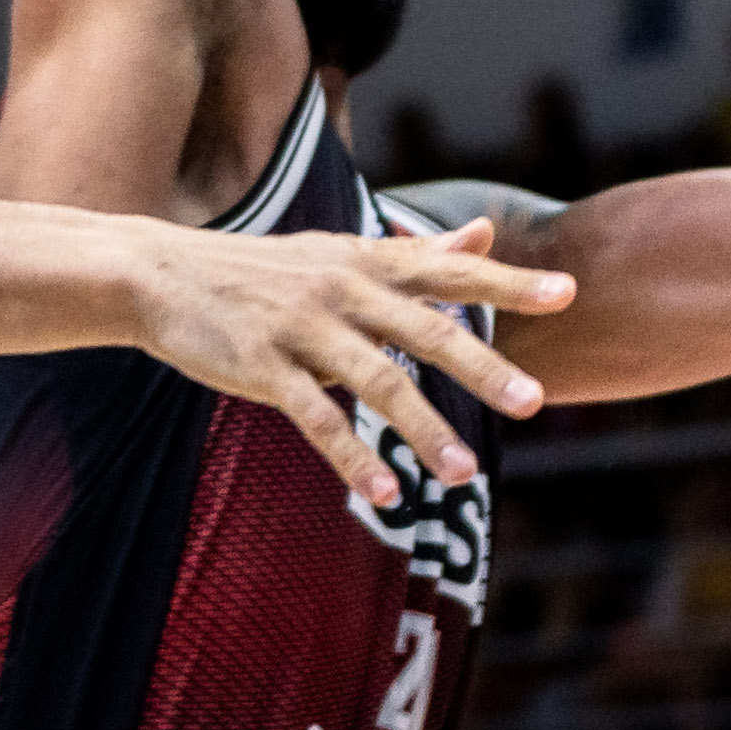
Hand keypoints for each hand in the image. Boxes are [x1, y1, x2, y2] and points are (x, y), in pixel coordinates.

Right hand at [122, 212, 564, 508]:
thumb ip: (417, 254)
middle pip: (423, 328)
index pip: (451, 269)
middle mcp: (341, 289)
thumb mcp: (341, 252)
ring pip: (375, 380)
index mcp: (367, 261)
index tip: (568, 293)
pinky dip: (349, 456)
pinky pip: (314, 417)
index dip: (509, 280)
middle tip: (533, 403)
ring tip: (464, 476)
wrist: (162, 273)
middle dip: (481, 366)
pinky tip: (382, 495)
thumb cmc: (263, 270)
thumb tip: (485, 234)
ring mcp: (300, 327)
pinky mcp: (261, 365)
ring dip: (422, 429)